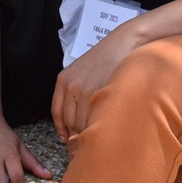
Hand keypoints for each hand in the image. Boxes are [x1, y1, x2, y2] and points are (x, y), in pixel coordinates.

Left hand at [51, 24, 139, 141]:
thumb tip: (76, 121)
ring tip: (98, 133)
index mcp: (63, 80)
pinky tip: (105, 126)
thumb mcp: (83, 72)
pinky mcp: (98, 92)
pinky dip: (98, 126)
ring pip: (81, 122)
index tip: (66, 138)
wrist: (124, 43)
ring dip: (88, 131)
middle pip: (68, 120)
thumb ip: (75, 92)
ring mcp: (84, 89)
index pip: (56, 112)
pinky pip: (94, 117)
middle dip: (77, 133)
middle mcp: (70, 85)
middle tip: (87, 139)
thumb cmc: (107, 59)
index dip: (61, 129)